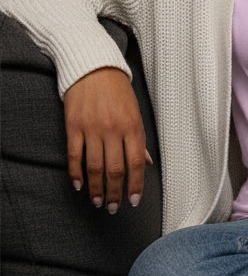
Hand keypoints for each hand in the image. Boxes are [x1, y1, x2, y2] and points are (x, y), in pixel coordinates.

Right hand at [64, 67, 150, 212]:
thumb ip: (140, 139)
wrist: (94, 68)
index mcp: (133, 126)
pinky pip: (74, 155)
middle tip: (114, 208)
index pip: (136, 163)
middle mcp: (113, 129)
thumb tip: (147, 163)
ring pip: (94, 167)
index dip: (135, 185)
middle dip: (115, 192)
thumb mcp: (136, 112)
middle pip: (114, 169)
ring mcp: (92, 128)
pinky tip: (78, 185)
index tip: (133, 200)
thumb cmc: (119, 91)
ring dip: (96, 188)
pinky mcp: (73, 126)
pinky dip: (76, 173)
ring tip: (98, 201)